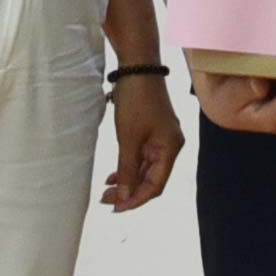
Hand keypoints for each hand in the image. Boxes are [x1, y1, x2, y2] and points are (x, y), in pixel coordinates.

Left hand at [101, 71, 185, 209]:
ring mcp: (162, 139)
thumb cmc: (136, 100)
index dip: (136, 200)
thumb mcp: (128, 138)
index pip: (156, 185)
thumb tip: (125, 197)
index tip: (116, 208)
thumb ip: (127, 169)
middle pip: (151, 179)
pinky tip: (113, 176)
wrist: (137, 67)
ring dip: (127, 181)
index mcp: (170, 149)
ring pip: (145, 169)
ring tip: (106, 191)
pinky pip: (141, 157)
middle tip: (105, 201)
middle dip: (129, 192)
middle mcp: (170, 146)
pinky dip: (128, 167)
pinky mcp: (152, 132)